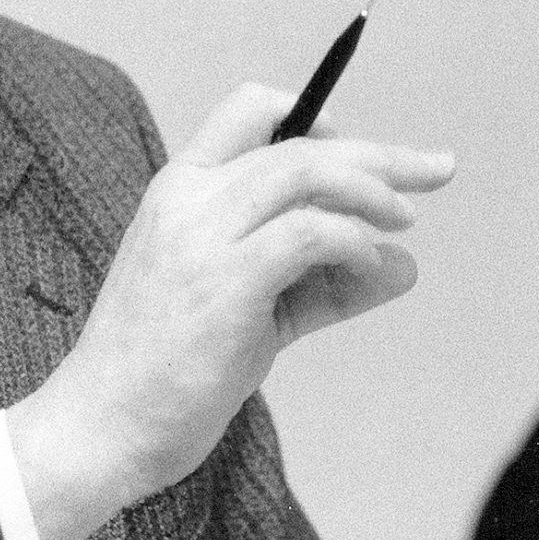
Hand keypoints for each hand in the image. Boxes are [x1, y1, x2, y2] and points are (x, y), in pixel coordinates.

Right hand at [8, 83, 452, 539]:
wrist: (102, 429)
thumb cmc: (169, 373)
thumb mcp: (251, 312)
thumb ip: (323, 285)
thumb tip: (404, 266)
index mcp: (179, 190)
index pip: (248, 111)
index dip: (314, 116)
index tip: (360, 149)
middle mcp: (187, 198)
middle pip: (299, 141)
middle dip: (379, 154)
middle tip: (437, 170)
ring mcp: (202, 237)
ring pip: (308, 172)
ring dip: (373, 190)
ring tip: (405, 222)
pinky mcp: (224, 284)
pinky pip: (310, 233)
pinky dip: (354, 241)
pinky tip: (373, 264)